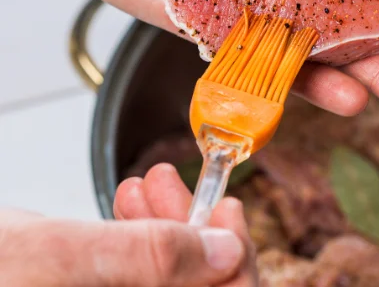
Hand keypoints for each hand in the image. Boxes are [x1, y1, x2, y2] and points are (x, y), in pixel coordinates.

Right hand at [0, 167, 254, 285]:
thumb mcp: (57, 257)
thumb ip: (150, 259)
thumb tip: (226, 253)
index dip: (236, 270)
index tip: (230, 217)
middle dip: (201, 240)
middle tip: (197, 193)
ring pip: (168, 277)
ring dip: (170, 228)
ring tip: (153, 185)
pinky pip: (137, 271)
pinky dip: (140, 233)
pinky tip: (130, 200)